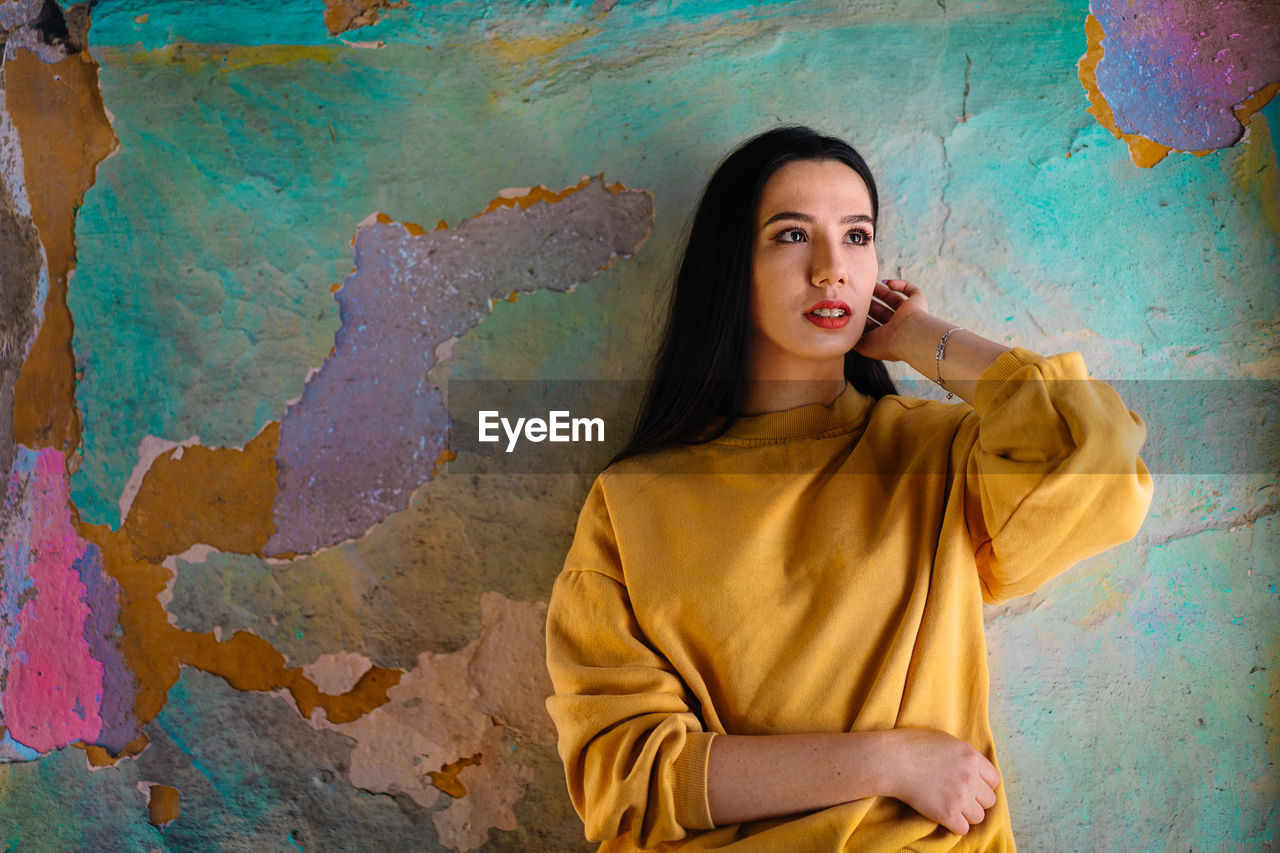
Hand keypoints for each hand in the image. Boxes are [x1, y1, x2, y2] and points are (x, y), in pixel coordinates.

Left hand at [854, 278, 929, 362]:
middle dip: (869, 302)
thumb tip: (849, 334)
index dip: (862, 317)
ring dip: (881, 290)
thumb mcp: (864, 346)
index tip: (851, 310)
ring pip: (893, 298)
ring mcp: (909, 314)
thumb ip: (855, 340)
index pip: (873, 325)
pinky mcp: (918, 302)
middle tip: (857, 294)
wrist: (908, 336)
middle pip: (882, 310)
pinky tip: (886, 282)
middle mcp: (899, 326)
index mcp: (888, 338)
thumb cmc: (886, 344)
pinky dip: (900, 284)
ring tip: (867, 283)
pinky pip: (911, 290)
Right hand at [882, 727, 1000, 835]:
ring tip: (951, 806)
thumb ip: (964, 755)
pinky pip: (963, 828)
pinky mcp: (946, 813)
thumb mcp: (945, 741)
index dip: (983, 784)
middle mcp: (970, 777)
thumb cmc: (912, 746)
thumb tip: (974, 768)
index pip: (995, 780)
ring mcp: (960, 796)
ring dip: (966, 814)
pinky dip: (954, 825)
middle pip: (989, 800)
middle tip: (959, 796)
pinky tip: (944, 815)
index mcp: (971, 757)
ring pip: (978, 817)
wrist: (891, 760)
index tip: (971, 785)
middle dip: (976, 800)